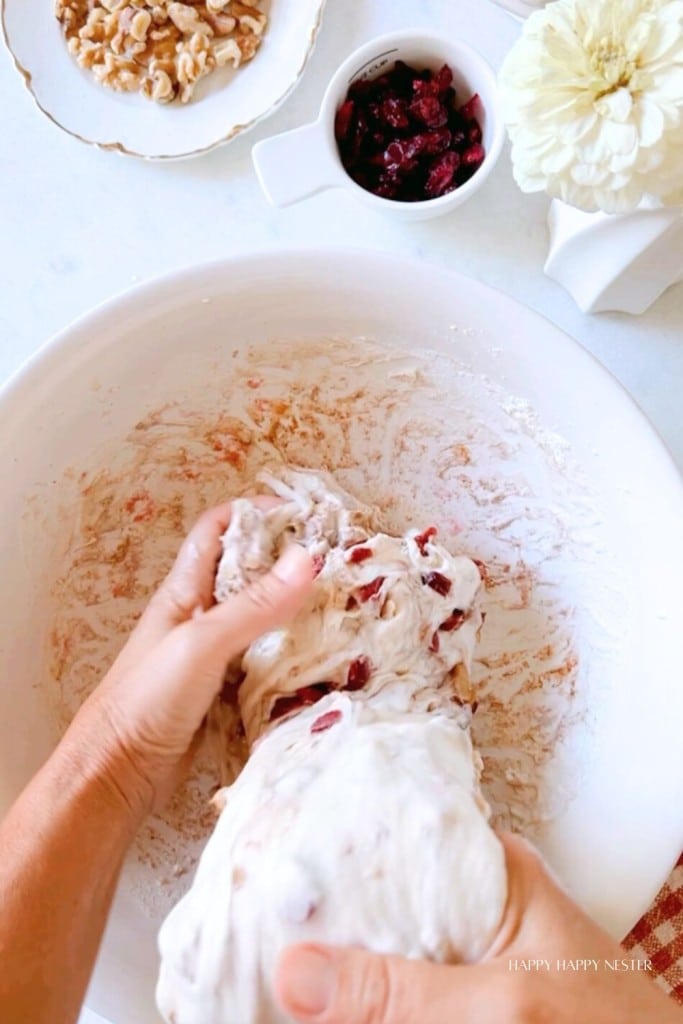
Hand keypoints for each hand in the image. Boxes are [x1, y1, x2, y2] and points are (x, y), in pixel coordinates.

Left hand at [62, 500, 313, 818]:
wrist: (116, 773)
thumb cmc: (146, 700)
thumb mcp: (203, 643)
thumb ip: (254, 605)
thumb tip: (307, 559)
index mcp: (185, 591)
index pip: (217, 531)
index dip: (254, 513)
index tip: (302, 515)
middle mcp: (200, 618)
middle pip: (248, 574)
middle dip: (288, 562)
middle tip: (337, 562)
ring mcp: (213, 658)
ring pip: (261, 621)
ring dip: (296, 613)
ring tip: (341, 607)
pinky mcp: (225, 694)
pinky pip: (265, 665)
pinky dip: (292, 659)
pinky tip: (321, 661)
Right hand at [275, 834, 680, 1023]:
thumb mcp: (499, 1006)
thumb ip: (403, 992)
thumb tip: (296, 970)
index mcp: (489, 871)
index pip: (392, 832)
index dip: (326, 840)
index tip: (261, 847)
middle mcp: (468, 906)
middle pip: (371, 894)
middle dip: (312, 908)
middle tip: (238, 906)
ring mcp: (458, 959)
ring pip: (373, 947)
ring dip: (324, 957)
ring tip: (251, 949)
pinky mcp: (454, 1000)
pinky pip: (389, 993)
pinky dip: (352, 999)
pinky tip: (306, 1005)